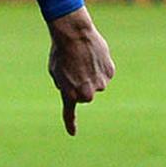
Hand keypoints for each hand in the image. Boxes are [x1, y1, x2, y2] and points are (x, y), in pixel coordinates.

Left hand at [47, 6, 114, 135]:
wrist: (74, 33)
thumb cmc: (61, 50)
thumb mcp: (56, 70)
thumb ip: (65, 83)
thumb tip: (76, 88)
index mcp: (70, 94)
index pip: (69, 112)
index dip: (70, 123)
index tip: (72, 133)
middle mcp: (86, 94)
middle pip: (84, 93)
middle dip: (80, 84)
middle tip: (73, 66)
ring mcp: (100, 84)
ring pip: (96, 82)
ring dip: (90, 73)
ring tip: (83, 57)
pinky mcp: (109, 73)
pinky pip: (104, 73)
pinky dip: (100, 66)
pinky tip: (93, 55)